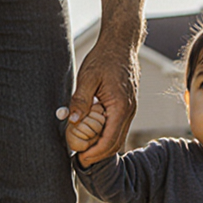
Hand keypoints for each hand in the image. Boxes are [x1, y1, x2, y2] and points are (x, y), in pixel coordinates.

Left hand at [64, 43, 138, 165]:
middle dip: (98, 154)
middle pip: (115, 143)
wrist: (121, 43)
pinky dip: (106, 134)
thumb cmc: (104, 58)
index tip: (80, 159)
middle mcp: (129, 111)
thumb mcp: (87, 77)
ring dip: (102, 145)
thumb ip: (80, 100)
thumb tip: (72, 121)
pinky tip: (92, 132)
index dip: (94, 154)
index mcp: (121, 107)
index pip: (109, 141)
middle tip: (80, 159)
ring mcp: (130, 109)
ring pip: (118, 136)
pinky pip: (118, 126)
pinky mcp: (127, 105)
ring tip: (84, 148)